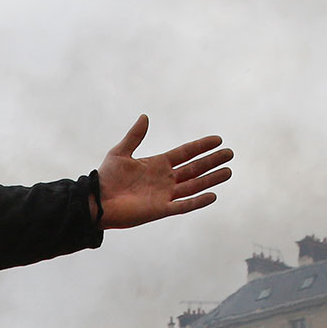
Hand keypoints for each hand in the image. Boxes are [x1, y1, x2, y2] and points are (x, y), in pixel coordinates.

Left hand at [95, 115, 232, 228]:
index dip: (201, 146)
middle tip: (230, 154)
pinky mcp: (160, 210)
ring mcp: (164, 195)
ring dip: (211, 179)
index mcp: (157, 164)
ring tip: (228, 172)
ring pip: (194, 186)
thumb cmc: (106, 178)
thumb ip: (135, 136)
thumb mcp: (120, 152)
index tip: (217, 140)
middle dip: (212, 161)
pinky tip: (212, 195)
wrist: (97, 201)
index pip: (185, 153)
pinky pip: (184, 206)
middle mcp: (165, 179)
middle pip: (194, 168)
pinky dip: (198, 201)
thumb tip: (145, 117)